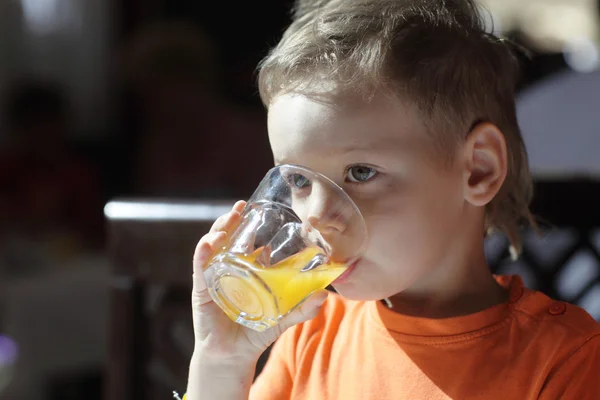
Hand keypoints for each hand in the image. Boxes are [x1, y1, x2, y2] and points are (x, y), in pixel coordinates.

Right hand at [190, 200, 327, 364]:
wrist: (233, 356)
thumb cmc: (256, 331)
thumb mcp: (283, 318)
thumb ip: (302, 308)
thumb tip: (324, 295)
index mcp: (247, 269)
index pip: (246, 240)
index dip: (250, 222)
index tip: (257, 207)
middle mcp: (229, 269)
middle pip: (227, 237)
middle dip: (231, 220)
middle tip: (240, 207)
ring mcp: (214, 277)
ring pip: (212, 246)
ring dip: (217, 231)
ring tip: (227, 221)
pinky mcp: (202, 289)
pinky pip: (200, 268)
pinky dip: (202, 254)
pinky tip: (208, 245)